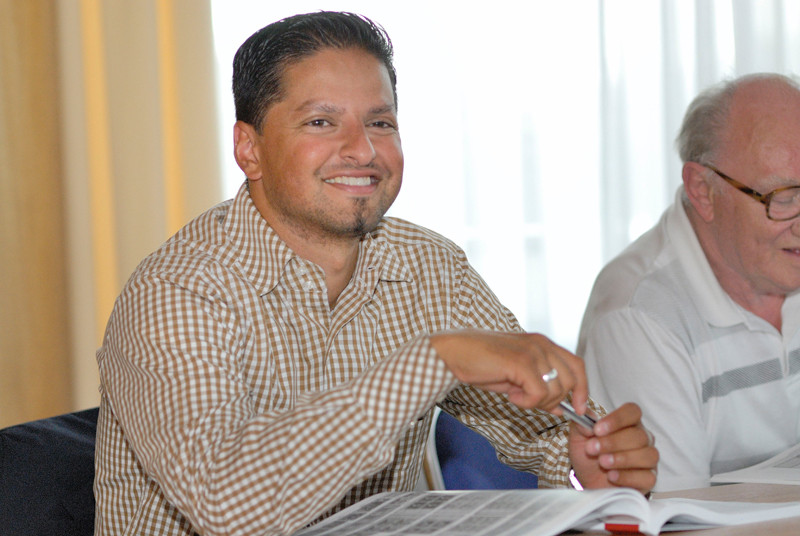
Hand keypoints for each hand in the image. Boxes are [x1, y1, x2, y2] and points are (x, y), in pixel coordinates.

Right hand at [430, 329, 587, 412]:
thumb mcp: (518, 377)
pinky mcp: (521, 362)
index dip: (582, 389)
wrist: (455, 353)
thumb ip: (541, 387)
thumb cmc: (482, 363)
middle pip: (570, 381)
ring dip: (537, 402)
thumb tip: (561, 408)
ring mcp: (533, 352)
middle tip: (530, 402)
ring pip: (556, 390)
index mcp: (543, 344)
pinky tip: (510, 395)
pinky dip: (526, 402)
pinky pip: (538, 394)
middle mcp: (542, 344)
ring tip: (515, 395)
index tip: (579, 409)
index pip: (577, 366)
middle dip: (555, 401)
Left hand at [569, 402, 658, 493]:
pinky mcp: (649, 479)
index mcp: (628, 422)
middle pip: (638, 435)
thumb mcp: (579, 437)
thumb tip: (583, 413)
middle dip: (613, 442)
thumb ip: (581, 424)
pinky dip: (628, 476)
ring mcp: (648, 459)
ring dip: (622, 458)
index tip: (597, 429)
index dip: (617, 419)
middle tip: (592, 449)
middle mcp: (643, 438)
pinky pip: (648, 477)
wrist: (588, 480)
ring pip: (648, 455)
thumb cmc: (589, 455)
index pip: (632, 412)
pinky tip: (612, 476)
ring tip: (602, 462)